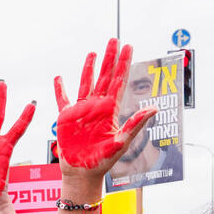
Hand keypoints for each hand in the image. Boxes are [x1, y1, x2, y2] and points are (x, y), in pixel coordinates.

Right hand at [54, 38, 156, 176]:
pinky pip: (63, 99)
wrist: (82, 173)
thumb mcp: (121, 143)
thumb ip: (135, 124)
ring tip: (94, 52)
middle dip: (110, 58)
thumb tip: (154, 108)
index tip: (128, 46)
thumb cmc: (103, 162)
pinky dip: (60, 88)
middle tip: (114, 40)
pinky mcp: (66, 117)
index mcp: (110, 110)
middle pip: (104, 76)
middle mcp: (97, 106)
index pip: (119, 81)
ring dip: (89, 67)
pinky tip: (60, 77)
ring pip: (86, 82)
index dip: (123, 63)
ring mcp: (81, 110)